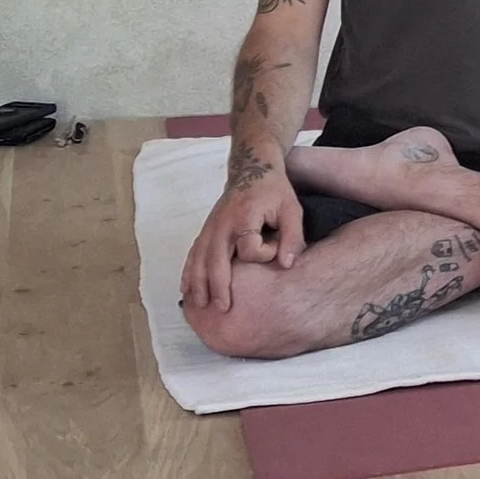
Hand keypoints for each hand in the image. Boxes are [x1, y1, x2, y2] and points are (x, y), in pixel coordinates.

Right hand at [180, 169, 304, 313]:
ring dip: (198, 283)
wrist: (252, 170)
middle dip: (217, 285)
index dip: (264, 253)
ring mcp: (210, 227)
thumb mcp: (292, 209)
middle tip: (222, 308)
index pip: (249, 247)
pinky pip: (193, 253)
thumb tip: (286, 264)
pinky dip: (188, 272)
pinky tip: (186, 289)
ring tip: (201, 305)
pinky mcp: (206, 230)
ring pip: (199, 259)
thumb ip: (293, 236)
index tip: (274, 247)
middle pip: (215, 258)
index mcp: (244, 216)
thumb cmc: (274, 192)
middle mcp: (222, 223)